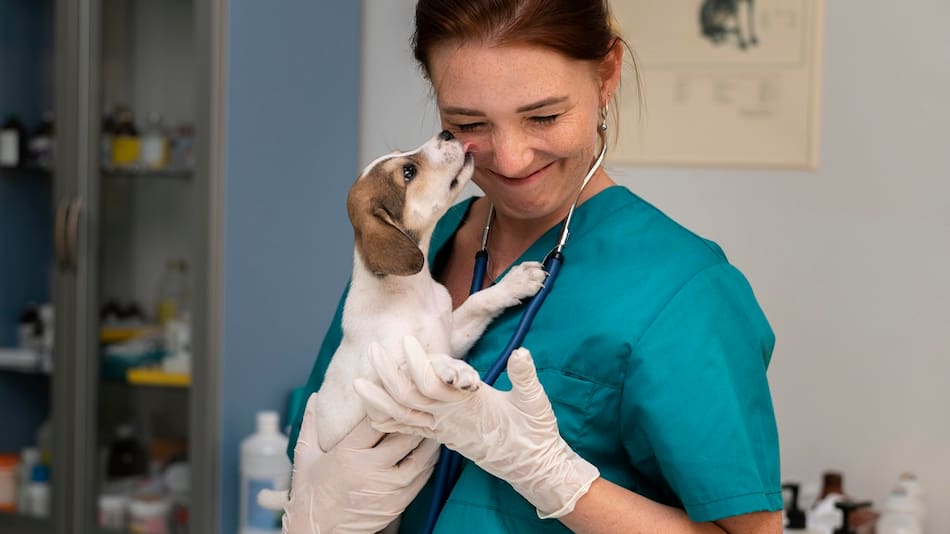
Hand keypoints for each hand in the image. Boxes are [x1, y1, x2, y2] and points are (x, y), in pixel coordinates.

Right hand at [269, 391, 439, 533]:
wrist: (320, 533)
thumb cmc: (310, 495)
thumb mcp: (305, 457)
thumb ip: (310, 424)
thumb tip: (314, 396)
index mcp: (347, 455)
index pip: (375, 421)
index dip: (387, 403)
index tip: (394, 389)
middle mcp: (371, 470)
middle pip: (403, 436)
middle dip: (414, 417)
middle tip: (422, 401)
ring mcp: (388, 487)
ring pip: (420, 456)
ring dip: (428, 438)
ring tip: (432, 422)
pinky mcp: (398, 502)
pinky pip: (422, 476)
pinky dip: (428, 460)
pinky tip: (429, 448)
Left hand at [354, 336, 599, 518]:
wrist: (532, 465)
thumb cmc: (534, 432)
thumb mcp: (535, 401)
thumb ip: (525, 378)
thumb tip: (521, 353)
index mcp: (468, 406)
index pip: (434, 384)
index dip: (417, 363)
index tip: (407, 340)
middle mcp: (450, 420)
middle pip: (409, 398)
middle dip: (388, 375)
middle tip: (373, 350)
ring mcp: (443, 431)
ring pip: (402, 417)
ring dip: (379, 399)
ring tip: (358, 382)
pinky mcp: (442, 437)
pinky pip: (409, 431)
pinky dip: (388, 422)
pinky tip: (372, 414)